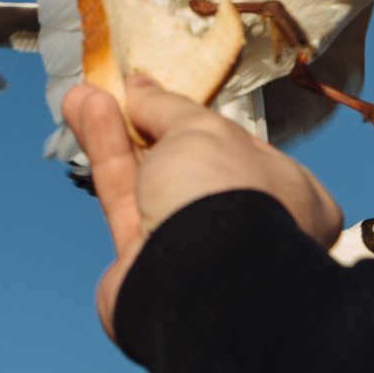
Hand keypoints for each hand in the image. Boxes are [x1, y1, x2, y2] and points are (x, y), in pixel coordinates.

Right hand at [63, 75, 342, 337]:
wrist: (196, 282)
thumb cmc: (227, 201)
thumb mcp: (201, 129)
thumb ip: (169, 108)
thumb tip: (141, 90)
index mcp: (289, 195)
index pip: (242, 147)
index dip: (200, 120)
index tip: (163, 97)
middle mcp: (244, 223)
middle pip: (187, 162)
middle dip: (147, 122)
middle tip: (117, 91)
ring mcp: (194, 246)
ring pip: (147, 179)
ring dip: (116, 133)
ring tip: (83, 95)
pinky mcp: (144, 261)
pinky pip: (122, 198)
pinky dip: (105, 155)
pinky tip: (85, 115)